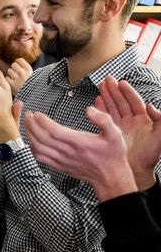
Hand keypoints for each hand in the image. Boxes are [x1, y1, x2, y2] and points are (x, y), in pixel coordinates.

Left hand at [3, 58, 33, 95]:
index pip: (19, 60)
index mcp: (28, 69)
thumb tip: (17, 62)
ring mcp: (16, 79)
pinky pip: (7, 78)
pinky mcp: (11, 84)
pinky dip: (8, 80)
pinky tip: (13, 83)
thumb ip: (25, 68)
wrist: (32, 97)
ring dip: (11, 74)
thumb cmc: (32, 85)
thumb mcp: (33, 75)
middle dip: (14, 68)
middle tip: (17, 73)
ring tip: (15, 78)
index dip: (18, 63)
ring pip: (9, 71)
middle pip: (13, 65)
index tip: (19, 66)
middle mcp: (22, 73)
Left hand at [25, 107, 135, 200]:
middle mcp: (67, 152)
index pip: (54, 131)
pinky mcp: (59, 166)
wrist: (110, 176)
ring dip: (30, 136)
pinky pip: (41, 158)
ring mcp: (61, 160)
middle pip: (42, 138)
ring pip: (39, 148)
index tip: (36, 113)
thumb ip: (103, 120)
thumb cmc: (113, 154)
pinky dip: (33, 149)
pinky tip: (32, 140)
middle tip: (28, 115)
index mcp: (79, 142)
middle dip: (32, 126)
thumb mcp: (116, 134)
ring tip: (27, 125)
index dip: (43, 121)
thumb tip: (89, 110)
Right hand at [96, 76, 160, 190]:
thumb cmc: (150, 156)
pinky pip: (105, 118)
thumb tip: (151, 106)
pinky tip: (97, 103)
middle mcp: (132, 121)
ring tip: (100, 87)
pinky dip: (101, 110)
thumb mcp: (160, 136)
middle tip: (107, 80)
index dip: (128, 92)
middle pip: (122, 101)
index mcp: (144, 120)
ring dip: (106, 97)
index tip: (121, 83)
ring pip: (113, 107)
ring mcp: (121, 127)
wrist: (137, 171)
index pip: (135, 101)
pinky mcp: (112, 134)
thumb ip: (160, 119)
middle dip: (114, 90)